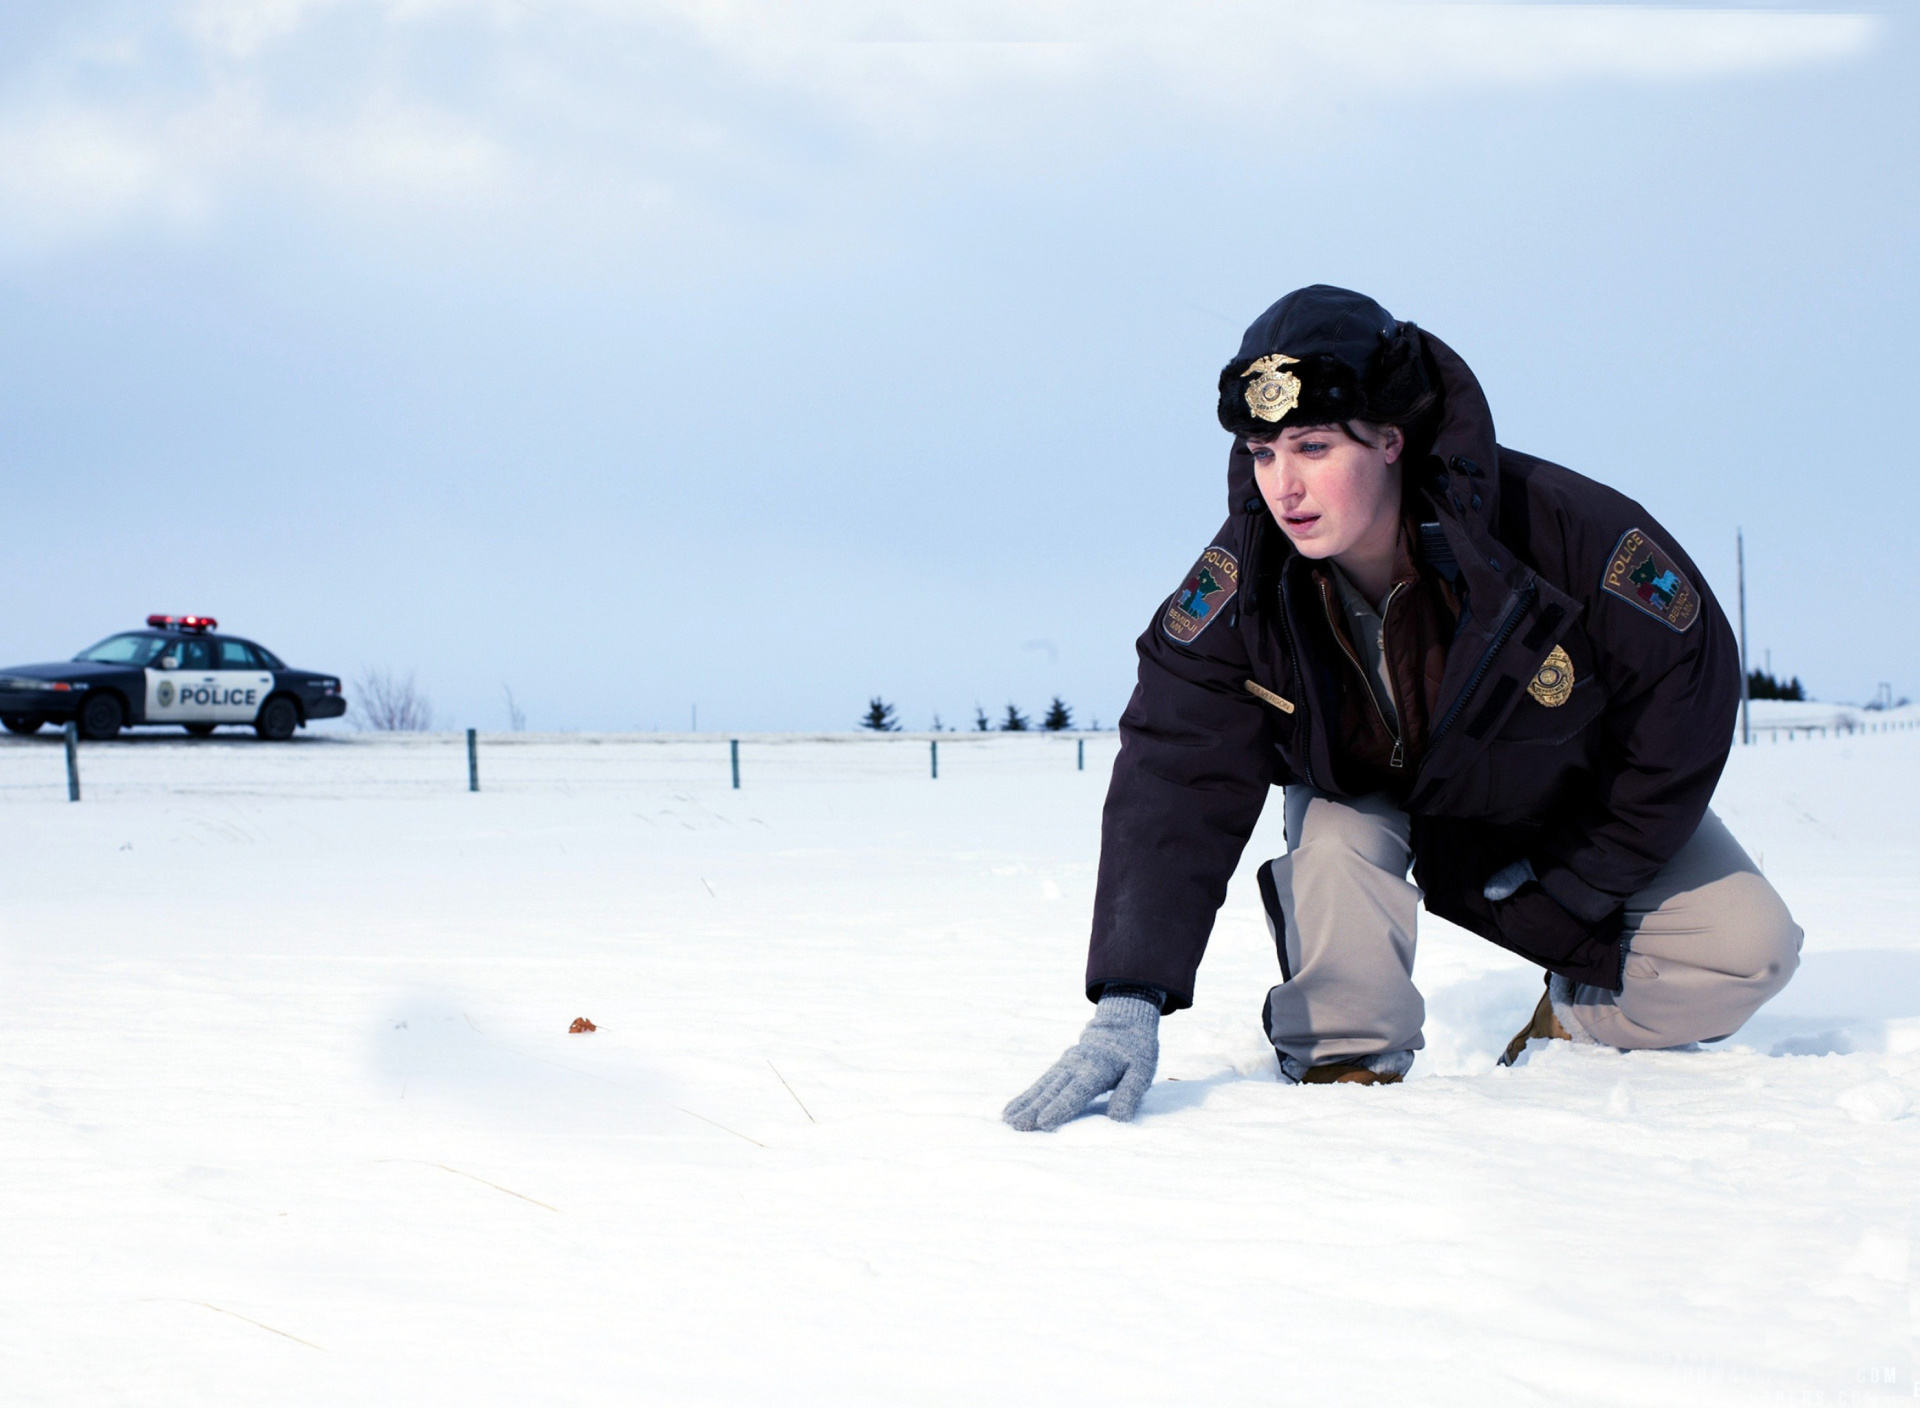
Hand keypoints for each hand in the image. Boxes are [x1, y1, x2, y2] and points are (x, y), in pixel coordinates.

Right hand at [1002, 991, 1159, 1131]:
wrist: (1122, 1023)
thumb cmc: (1135, 1051)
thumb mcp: (1143, 1070)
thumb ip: (1130, 1093)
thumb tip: (1118, 1118)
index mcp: (1097, 1069)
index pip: (1076, 1091)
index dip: (1060, 1107)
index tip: (1044, 1122)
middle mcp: (1076, 1066)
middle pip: (1052, 1091)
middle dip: (1034, 1109)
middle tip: (1018, 1126)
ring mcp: (1065, 1065)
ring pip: (1041, 1087)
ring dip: (1024, 1103)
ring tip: (1008, 1120)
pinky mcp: (1059, 1067)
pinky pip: (1039, 1083)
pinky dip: (1024, 1096)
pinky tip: (1010, 1109)